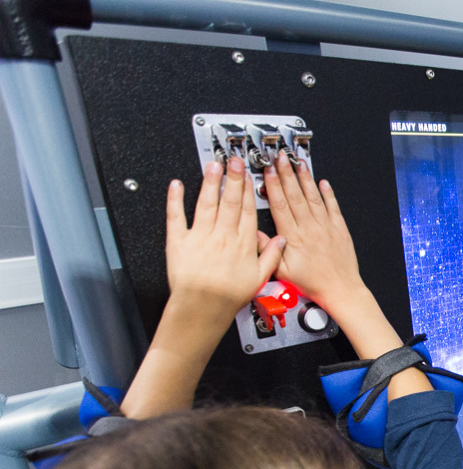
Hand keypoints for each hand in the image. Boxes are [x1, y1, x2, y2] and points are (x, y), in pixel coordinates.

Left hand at [164, 157, 283, 316]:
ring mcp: (200, 236)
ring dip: (210, 182)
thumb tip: (282, 241)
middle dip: (232, 178)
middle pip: (230, 201)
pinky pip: (176, 216)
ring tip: (213, 165)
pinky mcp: (179, 241)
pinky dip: (175, 199)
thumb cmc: (229, 297)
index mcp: (243, 244)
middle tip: (233, 160)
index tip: (248, 175)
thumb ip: (272, 257)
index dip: (248, 191)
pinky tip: (177, 185)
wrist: (203, 308)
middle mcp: (223, 236)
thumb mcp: (259, 279)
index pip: (247, 211)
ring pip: (207, 203)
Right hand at [262, 151, 364, 310]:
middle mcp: (310, 228)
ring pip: (313, 197)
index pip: (280, 205)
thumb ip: (267, 251)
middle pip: (295, 195)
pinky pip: (333, 207)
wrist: (340, 290)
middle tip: (281, 158)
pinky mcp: (339, 229)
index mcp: (293, 237)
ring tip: (299, 163)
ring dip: (305, 179)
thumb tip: (253, 234)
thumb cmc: (313, 283)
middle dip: (287, 174)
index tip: (267, 171)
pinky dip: (328, 194)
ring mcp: (325, 227)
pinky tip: (323, 183)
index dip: (273, 186)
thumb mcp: (282, 271)